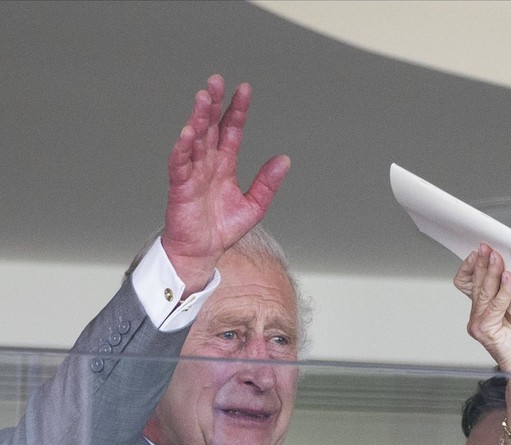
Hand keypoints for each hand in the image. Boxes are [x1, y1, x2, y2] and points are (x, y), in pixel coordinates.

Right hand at [162, 75, 290, 290]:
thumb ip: (268, 183)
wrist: (203, 251)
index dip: (237, 110)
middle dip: (213, 104)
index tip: (244, 90)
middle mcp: (208, 164)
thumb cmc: (222, 228)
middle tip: (217, 81)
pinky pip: (180, 165)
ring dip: (197, 119)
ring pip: (194, 140)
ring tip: (202, 98)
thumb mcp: (254, 206)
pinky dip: (183, 149)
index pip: (231, 130)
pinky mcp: (180, 187)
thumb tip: (284, 160)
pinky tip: (188, 134)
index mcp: (225, 165)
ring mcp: (193, 173)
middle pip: (210, 127)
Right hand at [454, 244, 510, 374]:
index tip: (483, 250)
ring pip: (483, 291)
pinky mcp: (485, 330)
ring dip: (492, 272)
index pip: (470, 282)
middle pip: (476, 283)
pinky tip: (509, 279)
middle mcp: (479, 315)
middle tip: (489, 248)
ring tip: (499, 259)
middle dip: (483, 263)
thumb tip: (506, 268)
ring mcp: (479, 323)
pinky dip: (503, 290)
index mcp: (486, 308)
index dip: (474, 266)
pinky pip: (494, 304)